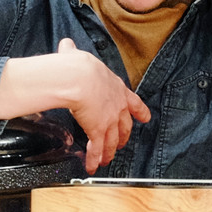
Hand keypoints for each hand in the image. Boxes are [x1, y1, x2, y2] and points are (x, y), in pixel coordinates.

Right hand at [53, 38, 148, 174]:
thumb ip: (73, 53)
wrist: (79, 78)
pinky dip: (94, 159)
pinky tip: (93, 165)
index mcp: (116, 88)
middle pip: (125, 126)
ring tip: (106, 159)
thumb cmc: (79, 67)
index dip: (140, 111)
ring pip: (112, 141)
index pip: (133, 102)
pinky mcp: (98, 131)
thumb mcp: (78, 56)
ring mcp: (109, 120)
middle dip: (123, 136)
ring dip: (109, 151)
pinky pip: (97, 149)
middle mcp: (117, 106)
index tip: (145, 117)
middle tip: (122, 143)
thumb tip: (67, 46)